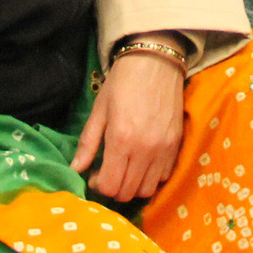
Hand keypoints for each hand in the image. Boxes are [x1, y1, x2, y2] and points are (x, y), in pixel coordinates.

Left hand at [73, 44, 186, 200]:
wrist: (156, 60)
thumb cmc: (122, 82)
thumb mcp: (99, 110)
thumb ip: (88, 143)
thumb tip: (75, 169)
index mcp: (121, 139)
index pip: (110, 185)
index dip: (98, 185)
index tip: (95, 173)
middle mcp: (145, 149)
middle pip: (128, 192)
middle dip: (114, 187)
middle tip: (108, 172)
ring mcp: (164, 149)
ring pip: (147, 189)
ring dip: (133, 185)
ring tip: (126, 169)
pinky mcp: (177, 144)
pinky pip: (164, 176)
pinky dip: (152, 176)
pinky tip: (143, 162)